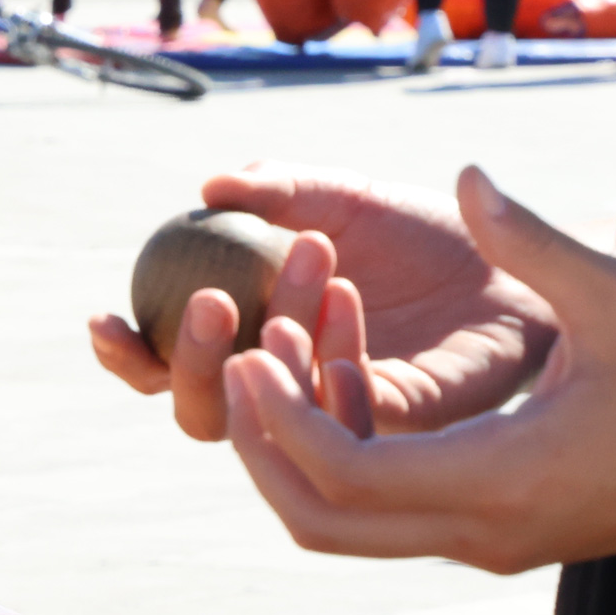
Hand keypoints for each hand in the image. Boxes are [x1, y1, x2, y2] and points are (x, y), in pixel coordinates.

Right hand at [89, 164, 556, 438]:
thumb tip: (209, 187)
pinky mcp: (398, 428)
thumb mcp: (338, 196)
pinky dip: (331, 364)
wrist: (511, 260)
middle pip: (200, 408)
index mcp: (248, 338)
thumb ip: (275, 188)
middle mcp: (281, 387)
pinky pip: (345, 418)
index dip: (126, 353)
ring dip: (268, 357)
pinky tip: (345, 303)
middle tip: (214, 300)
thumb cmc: (419, 235)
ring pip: (269, 423)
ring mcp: (334, 415)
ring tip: (298, 273)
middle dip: (192, 361)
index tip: (104, 317)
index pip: (165, 365)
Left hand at [219, 168, 615, 571]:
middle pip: (321, 521)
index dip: (280, 417)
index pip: (346, 474)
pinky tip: (351, 370)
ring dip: (302, 450)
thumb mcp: (615, 296)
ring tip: (285, 353)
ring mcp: (488, 544)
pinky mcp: (496, 534)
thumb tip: (467, 178)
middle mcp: (482, 532)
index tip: (250, 351)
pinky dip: (350, 453)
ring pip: (348, 524)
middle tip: (237, 365)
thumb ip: (531, 239)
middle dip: (262, 449)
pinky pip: (390, 511)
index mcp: (501, 481)